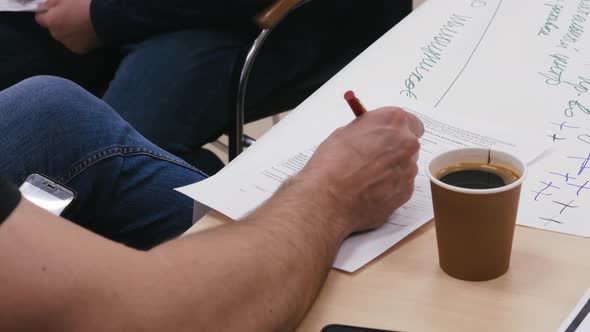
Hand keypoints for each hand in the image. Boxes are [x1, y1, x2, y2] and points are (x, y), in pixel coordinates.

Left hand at [35, 0, 98, 53]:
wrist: (105, 19)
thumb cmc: (84, 5)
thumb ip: (50, 2)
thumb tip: (43, 6)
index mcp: (52, 21)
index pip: (40, 18)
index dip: (45, 13)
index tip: (53, 9)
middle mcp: (57, 35)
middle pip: (53, 28)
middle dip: (59, 23)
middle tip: (71, 15)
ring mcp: (69, 44)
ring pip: (65, 37)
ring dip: (69, 31)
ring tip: (81, 24)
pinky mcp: (80, 50)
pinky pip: (75, 43)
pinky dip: (79, 39)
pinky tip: (87, 32)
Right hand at [299, 107, 423, 233]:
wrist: (329, 199)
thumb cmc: (331, 165)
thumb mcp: (343, 133)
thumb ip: (365, 130)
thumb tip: (370, 134)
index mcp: (392, 121)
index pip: (408, 120)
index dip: (396, 129)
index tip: (387, 135)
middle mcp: (406, 143)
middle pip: (409, 143)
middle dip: (395, 148)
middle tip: (375, 157)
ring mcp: (409, 169)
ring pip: (406, 165)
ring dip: (392, 168)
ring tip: (368, 177)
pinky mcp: (406, 191)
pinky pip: (402, 184)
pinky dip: (390, 186)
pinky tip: (370, 189)